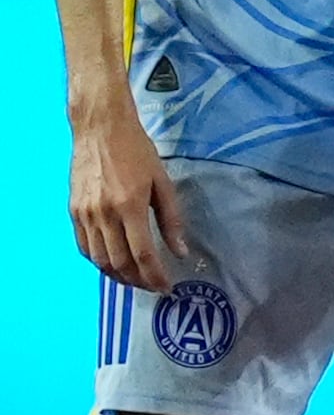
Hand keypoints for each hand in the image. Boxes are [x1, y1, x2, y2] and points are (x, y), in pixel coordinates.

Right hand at [69, 99, 186, 290]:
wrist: (100, 127)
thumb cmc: (136, 150)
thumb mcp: (162, 182)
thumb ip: (171, 219)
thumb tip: (179, 251)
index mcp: (130, 206)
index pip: (143, 255)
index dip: (155, 276)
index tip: (165, 287)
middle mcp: (104, 214)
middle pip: (120, 263)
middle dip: (138, 281)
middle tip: (152, 286)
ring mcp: (85, 214)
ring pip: (100, 260)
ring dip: (118, 276)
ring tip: (134, 279)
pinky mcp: (73, 211)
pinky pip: (84, 246)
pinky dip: (99, 261)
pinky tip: (112, 263)